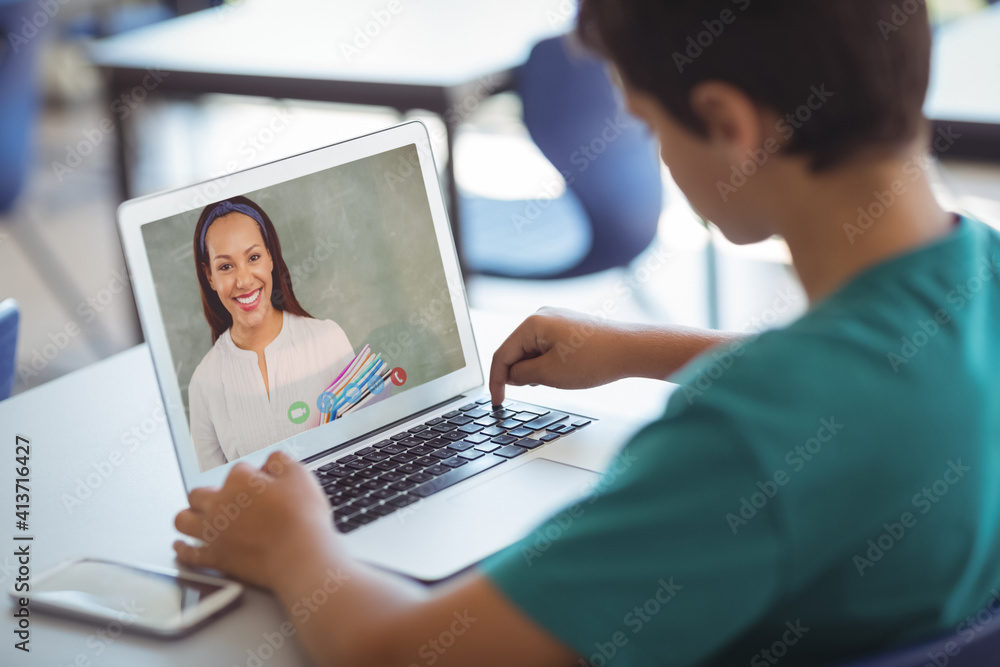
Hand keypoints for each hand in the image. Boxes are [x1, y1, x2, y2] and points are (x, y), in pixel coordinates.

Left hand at [173, 451, 333, 589]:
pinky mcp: (214, 558)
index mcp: (239, 481)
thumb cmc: (301, 519)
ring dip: (188, 517)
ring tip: (194, 518)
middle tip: (222, 500)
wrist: (299, 556)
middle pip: (199, 493)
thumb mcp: (300, 476)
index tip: (263, 486)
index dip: (252, 477)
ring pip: (183, 520)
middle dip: (208, 494)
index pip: (238, 471)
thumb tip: (271, 460)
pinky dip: (183, 549)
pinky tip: (182, 546)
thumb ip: (281, 461)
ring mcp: (213, 532)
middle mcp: (219, 504)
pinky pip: (188, 553)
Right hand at [489, 307, 635, 404]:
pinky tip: (564, 373)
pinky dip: (547, 363)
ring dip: (536, 369)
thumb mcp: (549, 374)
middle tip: (534, 390)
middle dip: (520, 373)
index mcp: (532, 323)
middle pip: (515, 350)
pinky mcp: (567, 326)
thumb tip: (510, 376)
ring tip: (558, 379)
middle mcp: (541, 316)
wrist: (631, 350)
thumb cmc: (595, 359)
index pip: (502, 354)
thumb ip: (522, 375)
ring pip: (531, 350)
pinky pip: (546, 347)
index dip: (496, 381)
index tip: (497, 400)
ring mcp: (555, 319)